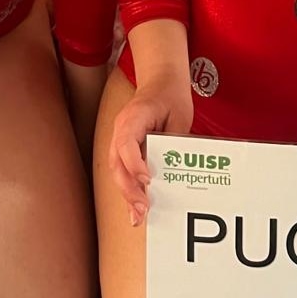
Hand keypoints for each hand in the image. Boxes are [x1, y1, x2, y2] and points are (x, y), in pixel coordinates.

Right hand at [109, 81, 193, 227]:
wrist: (161, 81)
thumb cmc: (171, 96)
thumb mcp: (179, 116)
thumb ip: (174, 142)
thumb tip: (175, 171)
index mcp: (133, 117)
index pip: (126, 143)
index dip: (134, 164)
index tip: (147, 180)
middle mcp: (121, 129)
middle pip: (117, 163)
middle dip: (128, 189)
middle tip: (142, 209)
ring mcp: (119, 138)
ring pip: (117, 170)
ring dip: (126, 193)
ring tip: (137, 216)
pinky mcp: (124, 148)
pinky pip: (123, 169)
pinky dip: (128, 188)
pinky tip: (136, 207)